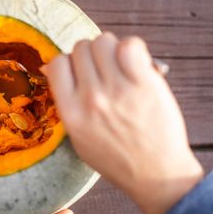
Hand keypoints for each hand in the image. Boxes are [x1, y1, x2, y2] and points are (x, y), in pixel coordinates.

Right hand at [42, 33, 203, 213]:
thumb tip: (55, 68)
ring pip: (103, 41)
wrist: (156, 173)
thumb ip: (67, 103)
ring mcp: (117, 89)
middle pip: (81, 48)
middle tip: (105, 70)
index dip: (69, 62)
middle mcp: (91, 98)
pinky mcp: (144, 83)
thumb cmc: (117, 157)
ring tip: (121, 66)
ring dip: (111, 49)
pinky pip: (130, 45)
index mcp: (71, 112)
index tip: (81, 71)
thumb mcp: (79, 138)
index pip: (57, 63)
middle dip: (92, 55)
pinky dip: (132, 48)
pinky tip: (136, 63)